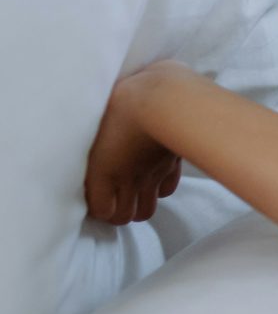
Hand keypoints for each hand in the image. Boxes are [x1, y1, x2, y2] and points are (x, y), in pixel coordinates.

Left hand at [85, 61, 193, 224]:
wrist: (162, 97)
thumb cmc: (122, 104)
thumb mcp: (90, 123)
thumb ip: (82, 145)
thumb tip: (70, 151)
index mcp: (103, 173)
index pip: (103, 212)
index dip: (97, 209)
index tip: (92, 197)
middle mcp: (128, 180)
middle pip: (125, 216)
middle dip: (116, 213)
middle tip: (111, 200)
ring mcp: (152, 174)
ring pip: (147, 210)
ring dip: (138, 206)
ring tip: (131, 194)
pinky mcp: (172, 164)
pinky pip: (167, 190)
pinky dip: (158, 190)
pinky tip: (152, 178)